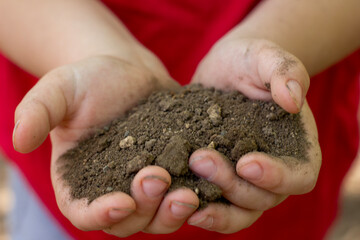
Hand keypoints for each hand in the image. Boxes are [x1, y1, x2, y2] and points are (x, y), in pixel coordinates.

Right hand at [12, 55, 199, 236]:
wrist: (128, 72)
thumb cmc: (89, 80)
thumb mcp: (59, 90)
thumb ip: (37, 113)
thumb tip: (17, 139)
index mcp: (80, 182)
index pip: (84, 212)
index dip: (99, 215)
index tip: (119, 202)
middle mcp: (113, 190)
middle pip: (128, 220)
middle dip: (144, 209)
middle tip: (158, 180)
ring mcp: (146, 186)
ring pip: (159, 216)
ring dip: (173, 211)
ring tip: (189, 192)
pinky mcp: (174, 173)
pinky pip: (185, 192)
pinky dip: (198, 194)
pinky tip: (211, 181)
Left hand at [187, 38, 320, 232]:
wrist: (223, 69)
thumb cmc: (250, 60)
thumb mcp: (266, 56)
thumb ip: (285, 71)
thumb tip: (293, 100)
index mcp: (296, 148)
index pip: (299, 177)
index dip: (276, 177)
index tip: (246, 162)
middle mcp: (274, 172)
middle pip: (262, 198)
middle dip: (232, 185)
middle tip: (200, 159)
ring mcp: (244, 179)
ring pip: (237, 210)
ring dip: (213, 206)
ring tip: (184, 192)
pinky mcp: (218, 178)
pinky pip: (213, 202)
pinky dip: (197, 206)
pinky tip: (173, 198)